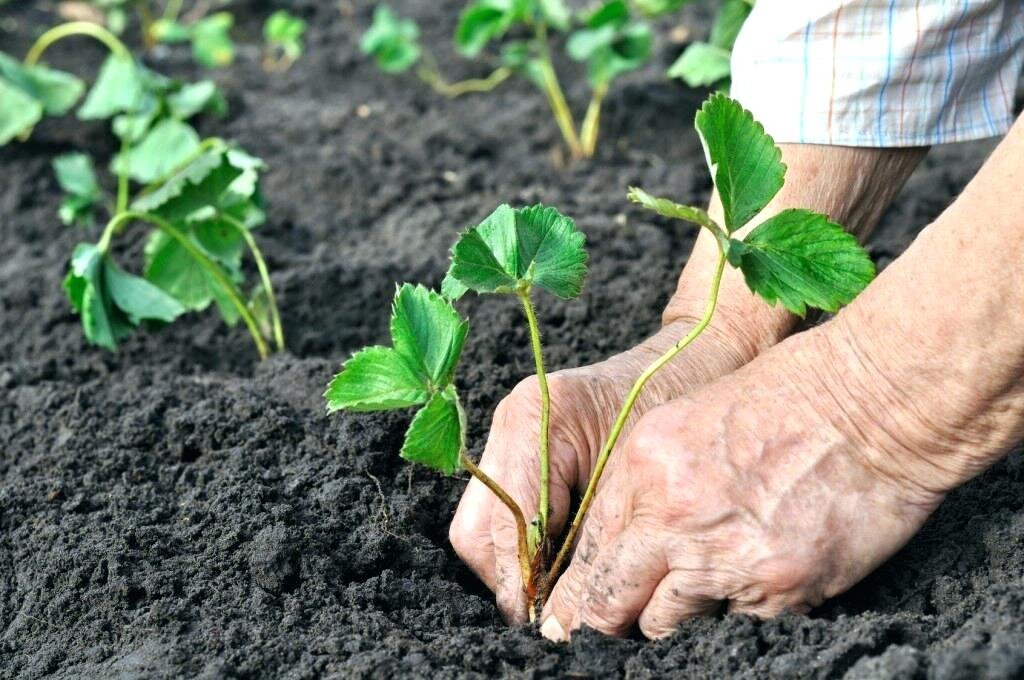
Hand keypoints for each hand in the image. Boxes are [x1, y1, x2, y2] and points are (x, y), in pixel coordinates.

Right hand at [449, 314, 775, 622]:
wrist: (691, 358)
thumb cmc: (677, 405)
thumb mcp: (638, 477)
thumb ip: (594, 536)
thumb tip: (566, 603)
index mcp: (533, 420)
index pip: (505, 523)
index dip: (524, 581)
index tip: (549, 618)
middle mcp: (509, 424)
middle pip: (476, 533)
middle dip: (511, 581)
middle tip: (552, 614)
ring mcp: (509, 435)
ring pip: (481, 529)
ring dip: (515, 569)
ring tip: (559, 593)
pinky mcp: (520, 450)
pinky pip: (501, 515)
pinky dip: (524, 548)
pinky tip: (560, 564)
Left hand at [540, 320, 948, 639]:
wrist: (872, 401)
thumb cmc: (782, 400)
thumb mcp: (686, 424)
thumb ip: (643, 487)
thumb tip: (616, 549)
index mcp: (643, 469)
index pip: (589, 556)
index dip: (577, 595)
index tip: (570, 618)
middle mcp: (675, 519)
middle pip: (614, 604)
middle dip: (607, 622)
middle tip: (605, 636)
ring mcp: (727, 560)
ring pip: (670, 625)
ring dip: (677, 615)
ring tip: (701, 585)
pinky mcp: (780, 590)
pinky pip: (735, 625)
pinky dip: (738, 610)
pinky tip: (755, 574)